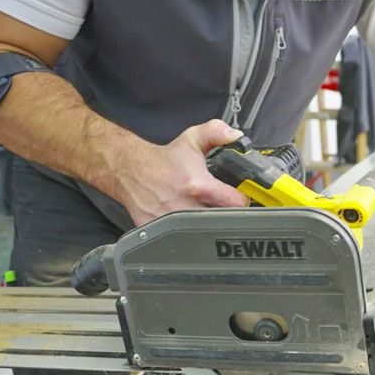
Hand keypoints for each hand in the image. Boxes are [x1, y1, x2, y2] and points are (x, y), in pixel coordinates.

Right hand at [113, 119, 248, 225]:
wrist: (132, 170)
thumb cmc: (165, 160)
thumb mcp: (193, 139)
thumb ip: (216, 132)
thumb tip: (235, 135)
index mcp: (198, 185)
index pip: (235, 203)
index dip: (242, 201)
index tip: (240, 197)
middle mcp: (186, 206)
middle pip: (222, 222)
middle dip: (227, 216)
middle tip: (224, 208)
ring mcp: (172, 222)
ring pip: (203, 233)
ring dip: (208, 227)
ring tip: (206, 215)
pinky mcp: (160, 233)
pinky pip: (183, 242)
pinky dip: (189, 236)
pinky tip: (188, 224)